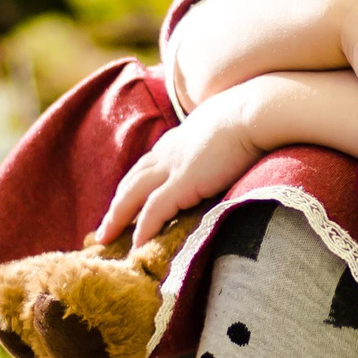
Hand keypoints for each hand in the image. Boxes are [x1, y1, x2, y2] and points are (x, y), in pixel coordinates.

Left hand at [94, 88, 264, 249]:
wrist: (254, 112)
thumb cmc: (249, 117)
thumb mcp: (221, 127)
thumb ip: (214, 142)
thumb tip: (226, 150)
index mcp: (177, 140)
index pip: (146, 166)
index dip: (133, 185)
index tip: (124, 201)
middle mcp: (167, 153)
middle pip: (131, 182)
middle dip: (115, 205)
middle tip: (103, 227)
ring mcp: (172, 167)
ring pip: (132, 196)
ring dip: (116, 219)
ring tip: (105, 239)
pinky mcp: (182, 182)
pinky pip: (154, 210)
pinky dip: (143, 228)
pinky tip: (136, 245)